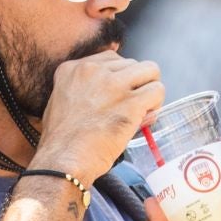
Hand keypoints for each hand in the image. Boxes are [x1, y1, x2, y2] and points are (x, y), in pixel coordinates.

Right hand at [33, 51, 164, 180]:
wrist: (63, 160)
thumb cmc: (62, 141)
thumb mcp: (62, 102)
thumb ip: (85, 90)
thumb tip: (119, 91)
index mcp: (73, 68)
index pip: (113, 59)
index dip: (122, 78)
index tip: (119, 95)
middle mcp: (93, 70)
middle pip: (133, 64)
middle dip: (136, 84)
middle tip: (131, 107)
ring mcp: (113, 85)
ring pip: (151, 71)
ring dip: (150, 90)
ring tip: (142, 110)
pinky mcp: (130, 102)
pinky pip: (157, 90)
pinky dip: (157, 104)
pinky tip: (145, 118)